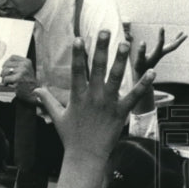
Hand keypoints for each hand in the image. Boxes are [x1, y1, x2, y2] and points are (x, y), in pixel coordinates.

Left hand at [0, 54, 36, 101]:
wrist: (32, 93)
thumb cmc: (26, 82)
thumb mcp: (25, 70)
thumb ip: (17, 66)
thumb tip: (3, 66)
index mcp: (27, 62)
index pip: (12, 57)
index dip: (6, 62)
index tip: (4, 68)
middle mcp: (25, 65)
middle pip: (7, 64)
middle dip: (3, 72)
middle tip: (5, 77)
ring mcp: (22, 72)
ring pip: (5, 71)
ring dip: (3, 77)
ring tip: (7, 81)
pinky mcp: (18, 79)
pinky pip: (6, 79)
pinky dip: (5, 82)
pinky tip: (8, 84)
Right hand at [35, 31, 153, 161]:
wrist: (85, 156)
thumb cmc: (71, 137)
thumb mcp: (57, 117)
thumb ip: (48, 101)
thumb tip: (36, 90)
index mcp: (77, 97)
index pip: (77, 71)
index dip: (78, 54)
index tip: (79, 38)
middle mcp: (93, 97)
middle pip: (97, 68)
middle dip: (101, 49)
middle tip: (105, 31)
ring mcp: (107, 104)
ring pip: (115, 77)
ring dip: (121, 60)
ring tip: (126, 43)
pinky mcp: (120, 113)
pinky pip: (134, 96)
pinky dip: (143, 85)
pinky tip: (152, 73)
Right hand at [133, 27, 187, 79]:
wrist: (142, 77)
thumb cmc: (139, 68)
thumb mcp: (138, 60)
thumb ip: (140, 51)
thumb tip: (142, 42)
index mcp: (156, 54)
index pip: (161, 43)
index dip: (161, 35)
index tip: (161, 27)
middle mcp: (160, 54)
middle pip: (173, 47)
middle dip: (179, 40)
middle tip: (185, 34)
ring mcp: (160, 55)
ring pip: (171, 46)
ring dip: (177, 40)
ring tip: (182, 33)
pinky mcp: (158, 55)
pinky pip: (167, 47)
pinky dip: (171, 42)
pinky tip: (171, 39)